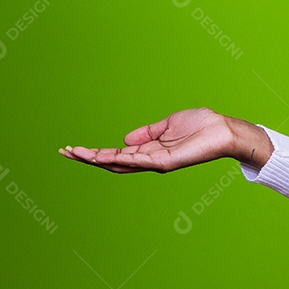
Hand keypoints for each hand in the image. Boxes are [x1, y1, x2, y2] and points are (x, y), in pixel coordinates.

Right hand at [58, 107, 269, 172]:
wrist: (224, 129)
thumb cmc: (202, 125)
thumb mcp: (168, 124)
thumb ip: (147, 133)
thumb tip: (124, 140)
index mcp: (150, 150)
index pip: (116, 154)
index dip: (95, 153)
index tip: (73, 148)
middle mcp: (150, 159)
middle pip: (112, 163)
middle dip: (87, 158)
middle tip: (64, 152)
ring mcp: (156, 162)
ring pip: (120, 164)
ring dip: (96, 159)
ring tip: (75, 153)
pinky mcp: (165, 162)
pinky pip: (137, 161)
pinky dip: (118, 158)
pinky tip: (101, 156)